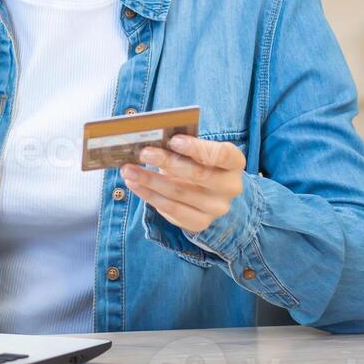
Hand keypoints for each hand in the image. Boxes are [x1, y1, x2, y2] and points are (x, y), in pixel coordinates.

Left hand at [121, 134, 246, 234]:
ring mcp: (216, 208)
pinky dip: (149, 196)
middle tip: (143, 153)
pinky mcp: (200, 223)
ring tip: (128, 170)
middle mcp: (231, 187)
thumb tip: (151, 141)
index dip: (197, 148)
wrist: (213, 194)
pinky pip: (171, 210)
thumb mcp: (199, 152)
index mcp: (234, 163)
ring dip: (150, 180)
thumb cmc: (201, 163)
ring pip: (180, 193)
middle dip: (167, 162)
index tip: (173, 140)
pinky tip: (134, 184)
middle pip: (197, 174)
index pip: (221, 154)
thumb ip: (182, 147)